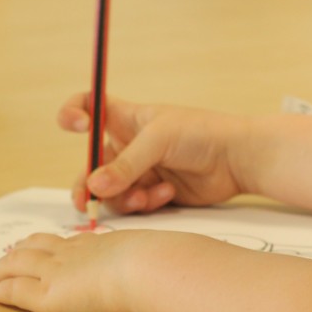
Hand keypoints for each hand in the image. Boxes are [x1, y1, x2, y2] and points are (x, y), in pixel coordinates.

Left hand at [0, 230, 152, 311]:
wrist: (147, 268)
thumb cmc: (159, 264)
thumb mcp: (154, 255)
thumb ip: (152, 259)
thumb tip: (170, 262)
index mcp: (100, 244)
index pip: (68, 242)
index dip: (50, 244)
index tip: (42, 246)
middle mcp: (74, 253)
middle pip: (37, 246)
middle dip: (19, 250)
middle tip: (8, 257)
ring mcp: (58, 271)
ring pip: (18, 264)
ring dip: (1, 269)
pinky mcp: (49, 295)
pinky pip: (16, 290)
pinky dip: (1, 291)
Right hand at [60, 94, 248, 214]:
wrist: (237, 160)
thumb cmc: (201, 133)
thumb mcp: (159, 140)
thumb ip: (125, 164)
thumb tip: (93, 187)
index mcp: (125, 118)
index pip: (87, 105)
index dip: (73, 113)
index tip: (77, 127)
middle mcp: (127, 145)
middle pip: (89, 165)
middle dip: (86, 185)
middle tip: (86, 202)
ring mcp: (139, 171)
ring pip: (109, 192)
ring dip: (121, 198)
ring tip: (145, 196)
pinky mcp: (152, 194)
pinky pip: (132, 205)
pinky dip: (144, 203)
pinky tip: (167, 194)